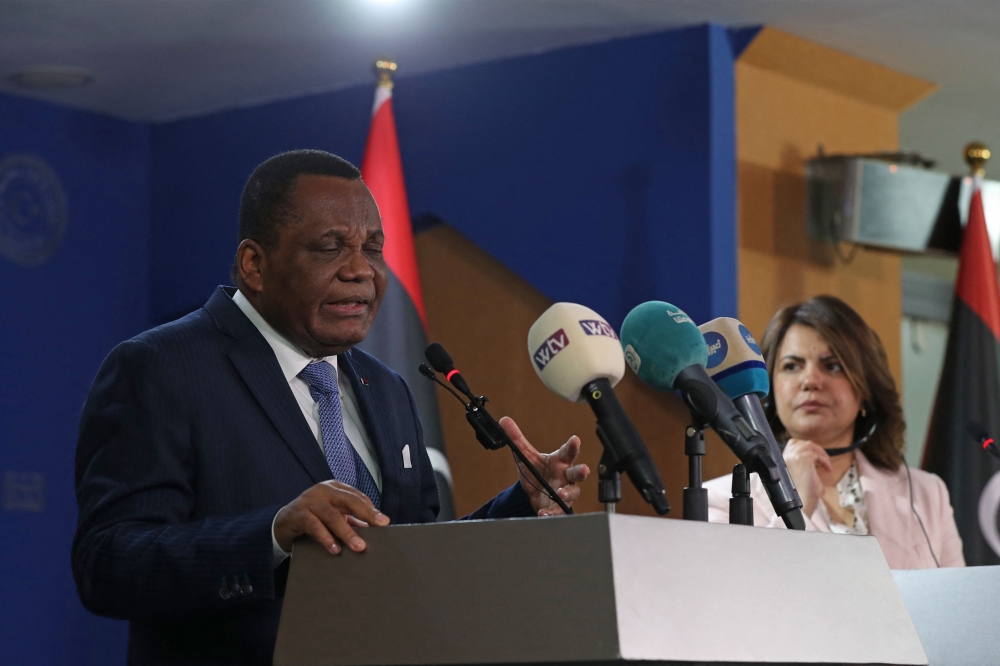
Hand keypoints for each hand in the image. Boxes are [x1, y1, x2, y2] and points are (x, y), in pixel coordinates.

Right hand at [274, 480, 389, 554]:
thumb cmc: (313, 518)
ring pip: (332, 515)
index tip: (384, 522)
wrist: (282, 522)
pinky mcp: (298, 514)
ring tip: (359, 546)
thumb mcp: (333, 516)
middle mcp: (323, 490)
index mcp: (335, 488)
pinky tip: (335, 549)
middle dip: (366, 513)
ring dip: (347, 532)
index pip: (357, 497)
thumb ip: (351, 521)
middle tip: (380, 525)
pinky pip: (315, 526)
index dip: (371, 509)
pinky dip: (326, 538)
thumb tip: (374, 530)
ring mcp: (310, 500)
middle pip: (348, 500)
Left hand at [499, 416, 589, 515]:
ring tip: (561, 494)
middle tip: (583, 469)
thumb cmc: (538, 471)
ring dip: (568, 493)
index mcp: (560, 461)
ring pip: (573, 492)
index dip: (573, 445)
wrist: (536, 493)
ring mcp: (565, 492)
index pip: (568, 451)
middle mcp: (566, 475)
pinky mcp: (559, 507)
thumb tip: (504, 420)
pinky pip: (559, 510)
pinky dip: (552, 512)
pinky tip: (544, 513)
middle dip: (581, 471)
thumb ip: (517, 439)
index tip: (575, 440)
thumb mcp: (526, 457)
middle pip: (577, 472)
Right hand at [782, 439, 832, 516]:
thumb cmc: (800, 498)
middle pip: (800, 442)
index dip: (803, 450)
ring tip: (826, 466)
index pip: (791, 446)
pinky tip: (827, 469)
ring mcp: (794, 456)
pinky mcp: (803, 458)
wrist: (799, 505)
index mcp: (781, 462)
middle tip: (822, 461)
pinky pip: (817, 454)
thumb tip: (815, 467)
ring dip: (820, 454)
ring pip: (809, 445)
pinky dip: (824, 460)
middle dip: (813, 449)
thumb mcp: (800, 480)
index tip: (814, 460)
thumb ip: (803, 469)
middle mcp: (786, 457)